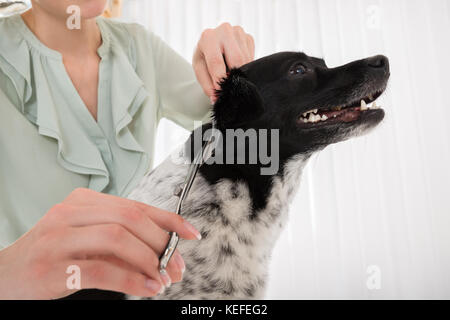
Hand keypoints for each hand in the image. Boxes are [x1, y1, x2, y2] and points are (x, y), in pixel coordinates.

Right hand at [0, 188, 200, 298]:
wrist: (6, 275)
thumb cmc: (54, 256)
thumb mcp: (88, 240)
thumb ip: (124, 242)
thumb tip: (167, 256)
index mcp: (84, 201)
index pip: (136, 205)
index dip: (169, 219)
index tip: (191, 233)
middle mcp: (71, 212)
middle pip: (130, 218)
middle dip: (161, 243)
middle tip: (175, 265)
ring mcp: (59, 237)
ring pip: (118, 238)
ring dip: (148, 260)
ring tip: (162, 279)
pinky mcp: (52, 266)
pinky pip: (102, 269)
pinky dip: (131, 280)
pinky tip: (146, 288)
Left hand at [193, 23, 254, 103]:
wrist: (212, 44)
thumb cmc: (205, 58)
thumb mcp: (200, 70)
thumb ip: (207, 85)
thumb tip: (216, 98)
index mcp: (208, 37)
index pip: (216, 62)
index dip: (220, 79)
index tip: (222, 91)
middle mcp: (224, 30)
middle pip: (236, 59)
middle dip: (235, 76)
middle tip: (231, 87)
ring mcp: (239, 32)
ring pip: (246, 60)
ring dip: (241, 72)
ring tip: (231, 75)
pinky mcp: (248, 37)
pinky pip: (251, 57)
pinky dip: (246, 66)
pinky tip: (237, 65)